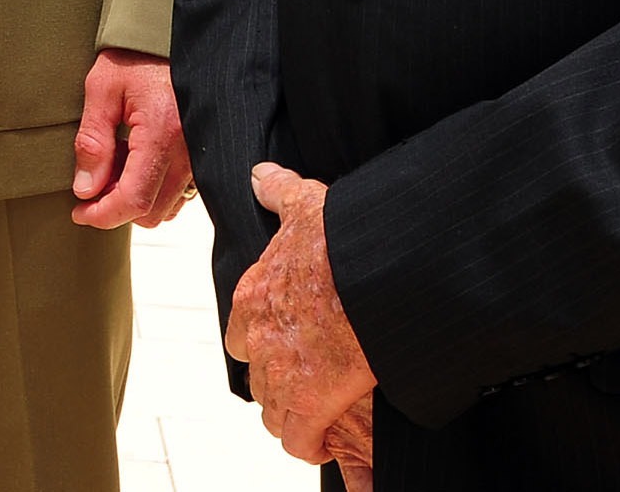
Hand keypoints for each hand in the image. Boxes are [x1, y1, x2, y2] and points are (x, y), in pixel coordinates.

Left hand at [71, 48, 193, 228]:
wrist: (170, 35)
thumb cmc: (137, 54)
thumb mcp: (102, 87)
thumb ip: (93, 140)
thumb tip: (85, 189)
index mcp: (162, 133)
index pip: (134, 199)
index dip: (102, 215)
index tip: (78, 212)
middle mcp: (189, 151)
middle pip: (151, 212)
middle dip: (115, 208)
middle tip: (90, 184)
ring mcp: (200, 156)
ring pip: (166, 207)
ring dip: (134, 199)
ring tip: (114, 164)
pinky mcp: (202, 154)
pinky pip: (179, 192)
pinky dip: (152, 189)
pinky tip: (135, 160)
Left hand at [224, 164, 375, 465]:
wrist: (377, 269)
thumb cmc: (343, 237)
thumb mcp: (307, 204)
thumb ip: (279, 192)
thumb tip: (260, 175)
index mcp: (256, 293)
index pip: (242, 334)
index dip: (264, 345)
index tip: (290, 349)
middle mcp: (261, 335)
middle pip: (256, 377)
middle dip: (279, 385)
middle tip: (309, 387)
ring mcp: (282, 370)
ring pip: (272, 411)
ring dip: (293, 416)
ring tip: (318, 417)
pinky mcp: (309, 401)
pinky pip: (298, 439)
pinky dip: (310, 444)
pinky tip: (326, 443)